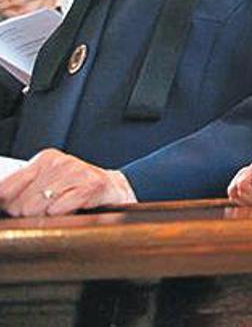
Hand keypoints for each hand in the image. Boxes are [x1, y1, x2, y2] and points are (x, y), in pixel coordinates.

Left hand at [0, 149, 136, 216]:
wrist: (115, 190)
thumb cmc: (76, 191)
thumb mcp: (46, 185)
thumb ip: (18, 191)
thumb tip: (0, 200)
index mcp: (44, 159)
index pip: (5, 188)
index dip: (8, 206)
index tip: (16, 210)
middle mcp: (58, 162)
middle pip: (20, 204)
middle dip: (28, 215)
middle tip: (47, 212)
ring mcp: (76, 172)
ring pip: (38, 209)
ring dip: (47, 218)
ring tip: (61, 211)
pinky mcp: (91, 186)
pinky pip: (60, 210)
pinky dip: (63, 216)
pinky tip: (73, 211)